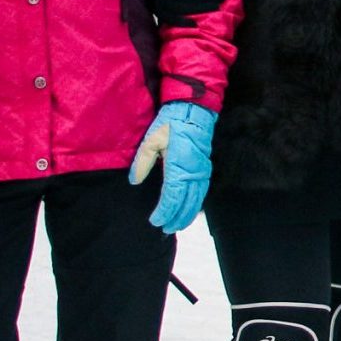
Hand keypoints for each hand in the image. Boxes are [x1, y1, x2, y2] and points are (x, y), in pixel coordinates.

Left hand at [129, 101, 216, 233]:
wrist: (194, 111)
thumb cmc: (171, 124)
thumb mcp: (151, 140)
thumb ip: (142, 162)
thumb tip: (135, 181)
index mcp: (178, 167)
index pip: (172, 197)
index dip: (164, 211)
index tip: (155, 220)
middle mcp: (193, 173)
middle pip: (187, 203)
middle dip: (176, 218)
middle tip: (166, 229)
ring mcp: (202, 171)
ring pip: (197, 200)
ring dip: (188, 215)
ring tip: (177, 225)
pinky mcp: (205, 169)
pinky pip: (202, 192)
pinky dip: (196, 205)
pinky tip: (190, 210)